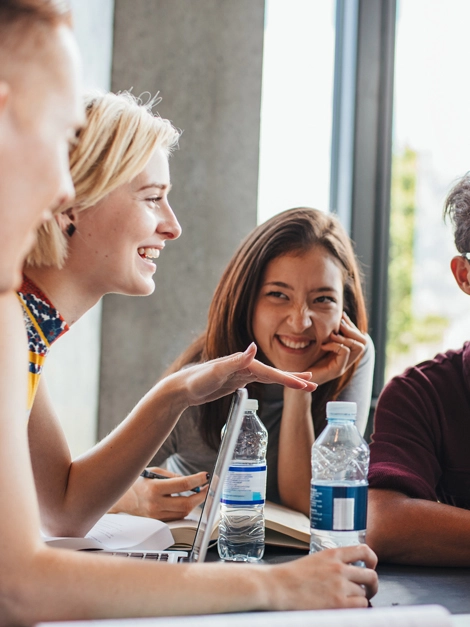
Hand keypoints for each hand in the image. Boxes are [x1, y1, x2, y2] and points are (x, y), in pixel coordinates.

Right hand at [108, 467, 207, 520]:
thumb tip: (191, 481)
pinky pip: (176, 517)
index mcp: (154, 488)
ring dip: (194, 503)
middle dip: (201, 495)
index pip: (183, 485)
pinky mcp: (157, 522)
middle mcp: (155, 504)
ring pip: (183, 512)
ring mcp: (156, 515)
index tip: (206, 476)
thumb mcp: (154, 473)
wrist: (120, 499)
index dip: (198, 480)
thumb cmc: (137, 482)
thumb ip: (173, 477)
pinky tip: (187, 502)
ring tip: (198, 493)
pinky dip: (184, 509)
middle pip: (187, 503)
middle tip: (207, 487)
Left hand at [175, 342, 316, 406]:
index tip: (306, 383)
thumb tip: (254, 347)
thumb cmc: (196, 379)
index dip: (289, 379)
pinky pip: (261, 381)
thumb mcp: (216, 371)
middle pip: (275, 373)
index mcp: (244, 363)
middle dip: (294, 378)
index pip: (271, 372)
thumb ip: (236, 360)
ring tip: (304, 383)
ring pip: (270, 377)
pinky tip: (279, 383)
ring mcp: (242, 373)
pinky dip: (274, 382)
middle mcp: (245, 365)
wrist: (182, 387)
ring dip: (287, 380)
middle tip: (314, 383)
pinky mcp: (237, 380)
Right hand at [267, 544, 377, 610]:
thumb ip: (333, 562)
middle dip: (372, 584)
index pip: (364, 550)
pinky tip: (346, 607)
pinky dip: (357, 607)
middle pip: (371, 575)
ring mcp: (339, 585)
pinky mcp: (338, 603)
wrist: (279, 586)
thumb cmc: (292, 575)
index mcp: (332, 553)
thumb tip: (350, 571)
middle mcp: (339, 568)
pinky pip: (360, 605)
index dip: (372, 559)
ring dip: (360, 597)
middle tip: (368, 589)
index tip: (371, 565)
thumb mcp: (315, 559)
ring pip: (365, 593)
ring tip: (349, 600)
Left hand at [309, 312, 366, 385]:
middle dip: (352, 330)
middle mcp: (347, 361)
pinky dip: (335, 345)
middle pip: (364, 342)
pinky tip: (324, 345)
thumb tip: (336, 317)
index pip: (360, 338)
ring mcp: (343, 366)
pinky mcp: (336, 370)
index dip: (352, 326)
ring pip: (359, 347)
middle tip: (339, 325)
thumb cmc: (306, 361)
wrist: (298, 379)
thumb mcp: (319, 344)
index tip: (341, 317)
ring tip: (332, 335)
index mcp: (345, 354)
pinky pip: (344, 352)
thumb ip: (328, 335)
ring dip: (346, 337)